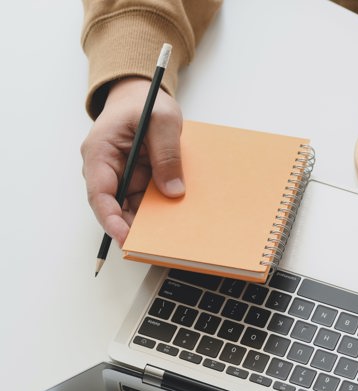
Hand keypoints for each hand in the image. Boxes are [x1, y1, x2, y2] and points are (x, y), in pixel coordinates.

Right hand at [81, 77, 184, 246]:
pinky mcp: (134, 180)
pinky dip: (157, 209)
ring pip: (131, 207)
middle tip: (156, 242)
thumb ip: (167, 153)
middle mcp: (106, 169)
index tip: (125, 238)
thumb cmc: (145, 102)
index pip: (100, 193)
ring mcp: (120, 176)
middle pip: (115, 207)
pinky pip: (144, 200)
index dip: (111, 220)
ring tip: (169, 232)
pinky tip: (173, 216)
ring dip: (148, 220)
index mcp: (100, 152)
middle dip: (134, 226)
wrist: (141, 97)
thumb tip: (172, 191)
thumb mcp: (162, 119)